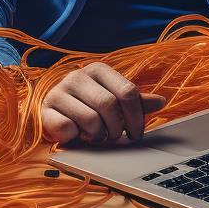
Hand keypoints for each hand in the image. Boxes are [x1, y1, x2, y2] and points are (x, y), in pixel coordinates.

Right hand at [41, 62, 166, 143]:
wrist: (51, 112)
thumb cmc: (86, 106)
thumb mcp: (112, 100)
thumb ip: (135, 102)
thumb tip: (161, 101)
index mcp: (99, 70)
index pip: (128, 91)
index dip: (136, 117)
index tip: (137, 134)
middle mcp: (78, 76)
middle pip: (110, 106)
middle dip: (115, 128)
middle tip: (112, 136)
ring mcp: (60, 90)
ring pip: (91, 120)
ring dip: (96, 135)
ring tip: (93, 134)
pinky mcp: (47, 109)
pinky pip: (69, 128)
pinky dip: (75, 137)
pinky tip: (75, 133)